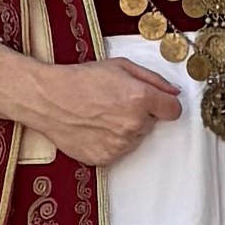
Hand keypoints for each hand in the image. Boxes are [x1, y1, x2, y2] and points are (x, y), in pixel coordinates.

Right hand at [30, 54, 181, 166]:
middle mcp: (133, 124)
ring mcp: (119, 145)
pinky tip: (95, 128)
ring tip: (102, 115)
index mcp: (141, 99)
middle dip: (141, 114)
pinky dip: (111, 142)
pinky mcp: (105, 159)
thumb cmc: (83, 79)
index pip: (174, 111)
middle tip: (116, 103)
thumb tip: (174, 92)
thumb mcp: (121, 66)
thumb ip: (154, 80)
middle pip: (152, 123)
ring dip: (126, 129)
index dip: (164, 104)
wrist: (50, 99)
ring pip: (135, 138)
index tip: (155, 102)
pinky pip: (119, 151)